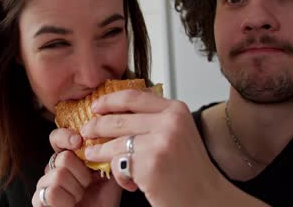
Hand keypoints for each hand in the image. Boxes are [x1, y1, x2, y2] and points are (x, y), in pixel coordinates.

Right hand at [32, 128, 121, 206]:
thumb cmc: (103, 201)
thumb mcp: (110, 174)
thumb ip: (106, 155)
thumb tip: (106, 136)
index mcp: (68, 159)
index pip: (56, 138)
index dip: (65, 137)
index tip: (78, 141)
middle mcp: (53, 169)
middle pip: (63, 157)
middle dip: (82, 174)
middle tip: (87, 186)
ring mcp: (44, 185)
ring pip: (58, 175)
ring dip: (76, 190)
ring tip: (79, 198)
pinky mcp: (39, 201)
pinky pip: (51, 193)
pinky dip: (67, 201)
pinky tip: (70, 206)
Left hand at [80, 90, 223, 206]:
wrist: (206, 198)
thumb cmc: (190, 170)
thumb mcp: (177, 134)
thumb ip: (154, 120)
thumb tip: (117, 112)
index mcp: (175, 110)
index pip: (133, 97)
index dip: (109, 101)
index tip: (96, 106)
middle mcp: (169, 122)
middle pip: (119, 118)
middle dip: (96, 126)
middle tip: (86, 131)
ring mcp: (160, 142)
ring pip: (115, 141)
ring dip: (98, 149)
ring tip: (92, 153)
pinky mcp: (150, 163)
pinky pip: (119, 163)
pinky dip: (116, 173)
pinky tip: (124, 180)